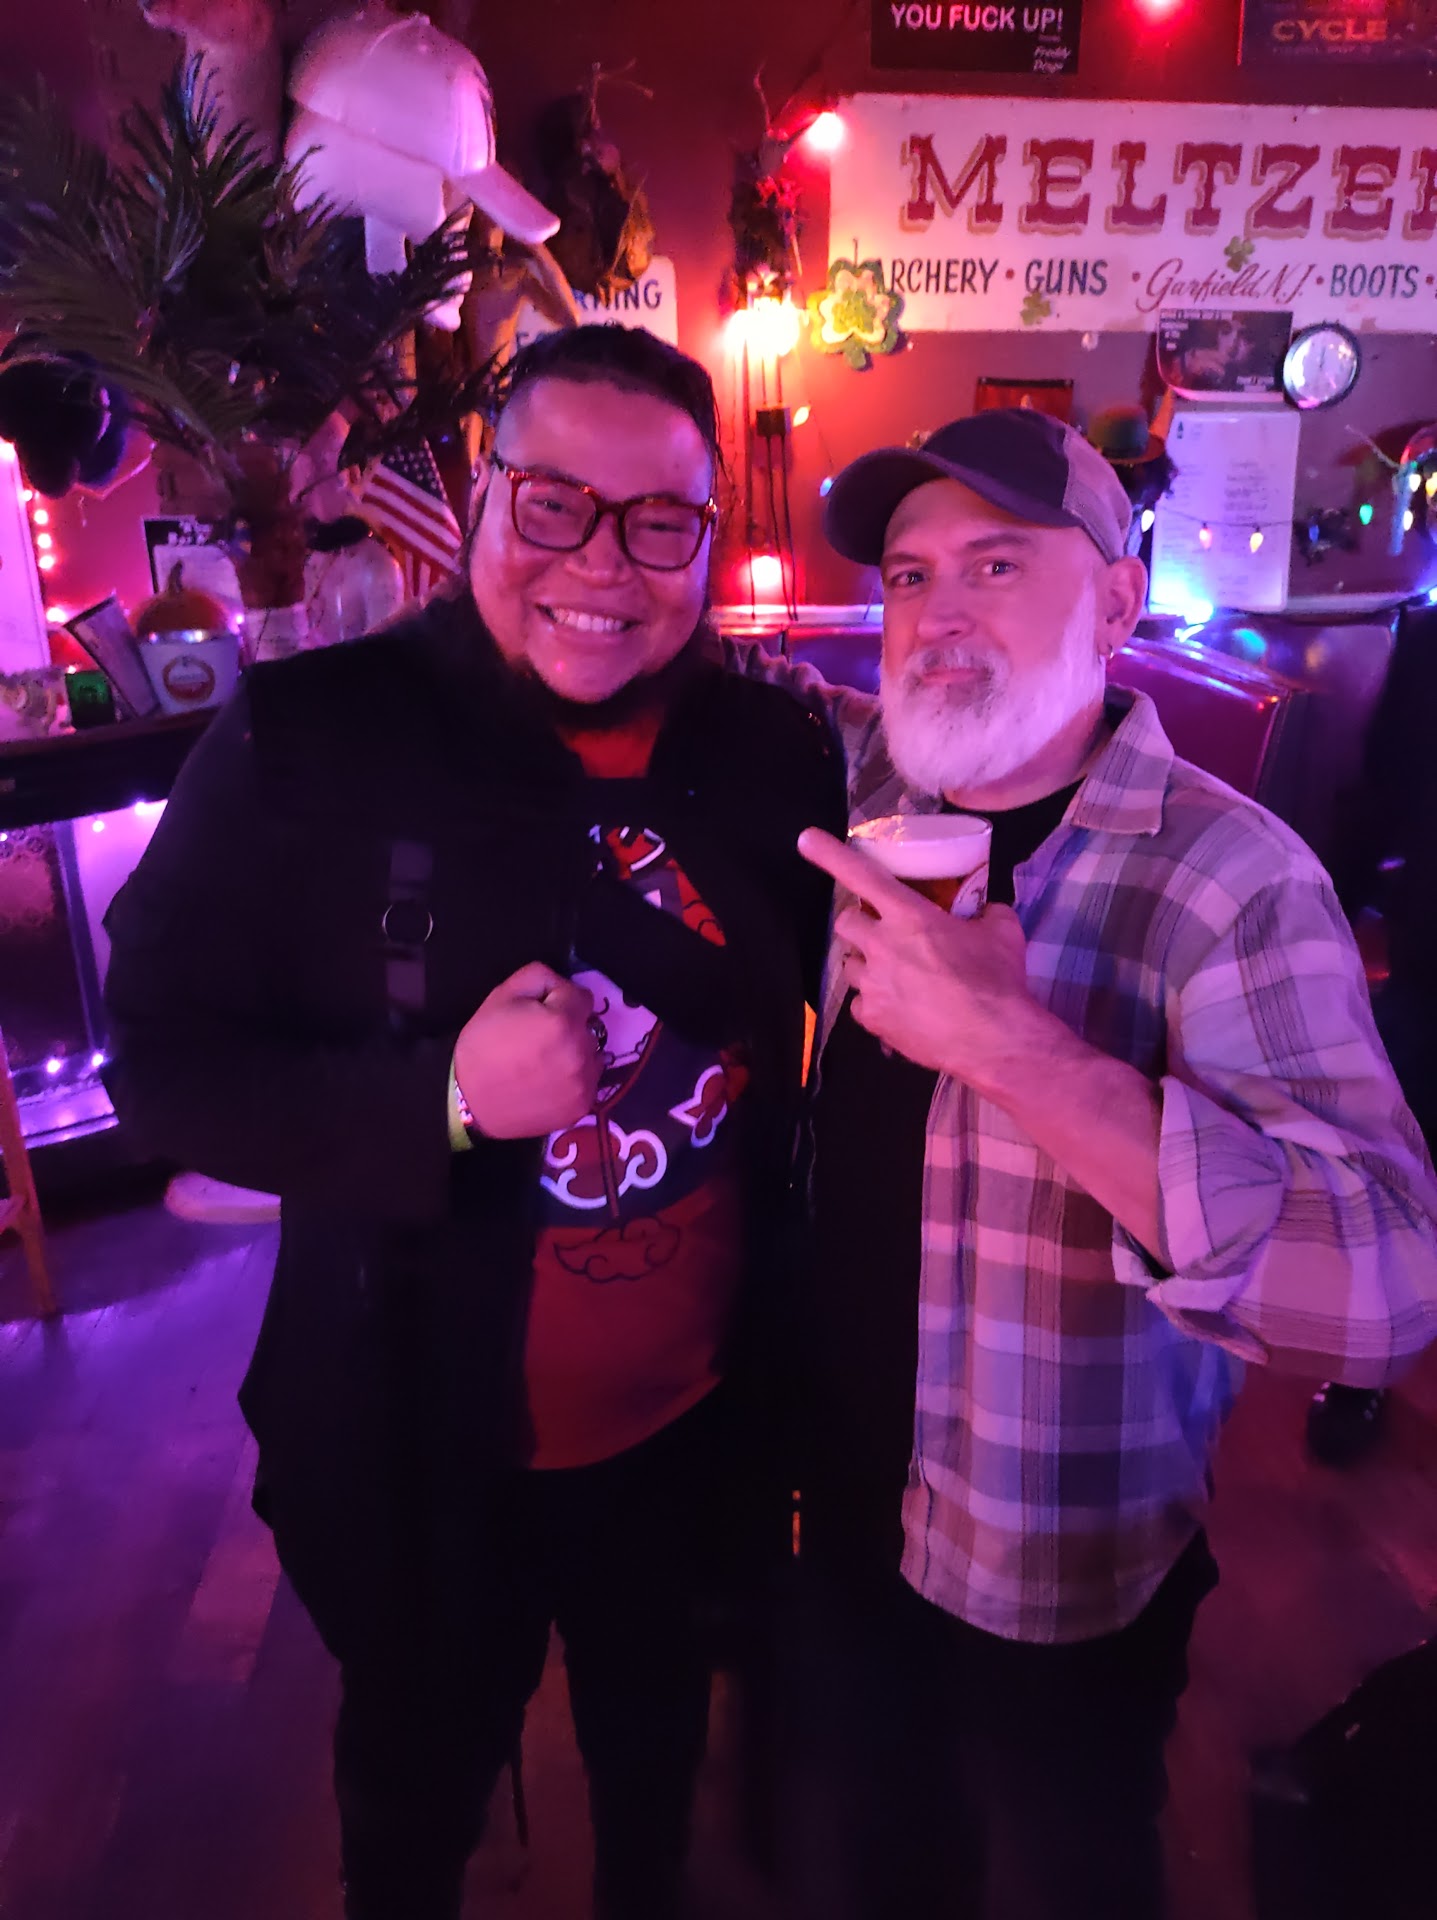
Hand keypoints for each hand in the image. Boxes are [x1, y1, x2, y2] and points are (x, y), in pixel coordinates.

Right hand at [455, 963, 600, 1139]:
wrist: (469, 1101)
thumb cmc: (483, 1045)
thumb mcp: (502, 995)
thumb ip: (539, 977)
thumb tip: (561, 984)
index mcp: (562, 1021)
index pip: (582, 997)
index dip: (561, 999)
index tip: (543, 1010)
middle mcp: (581, 1052)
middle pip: (589, 1027)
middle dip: (570, 1026)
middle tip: (542, 1038)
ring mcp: (584, 1083)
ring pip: (594, 1055)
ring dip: (577, 1053)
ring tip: (548, 1062)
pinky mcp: (582, 1107)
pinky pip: (589, 1083)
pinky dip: (575, 1080)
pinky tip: (550, 1083)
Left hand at [797, 827, 1048, 1093]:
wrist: (992, 1039)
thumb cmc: (997, 981)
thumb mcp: (1002, 932)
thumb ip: (987, 913)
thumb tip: (987, 910)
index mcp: (909, 916)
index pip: (861, 875)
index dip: (830, 854)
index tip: (805, 840)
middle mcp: (881, 945)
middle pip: (845, 923)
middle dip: (860, 925)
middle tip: (884, 934)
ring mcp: (872, 984)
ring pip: (849, 965)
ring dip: (866, 964)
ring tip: (895, 975)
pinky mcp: (872, 1018)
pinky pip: (860, 1004)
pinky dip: (875, 1003)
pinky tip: (900, 1007)